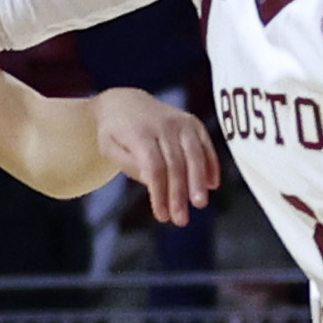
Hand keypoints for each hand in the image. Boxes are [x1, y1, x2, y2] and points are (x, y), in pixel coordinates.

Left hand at [91, 87, 219, 226]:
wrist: (124, 102)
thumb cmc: (115, 132)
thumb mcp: (110, 148)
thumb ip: (131, 166)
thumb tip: (155, 184)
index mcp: (139, 132)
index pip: (154, 167)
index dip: (160, 193)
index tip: (162, 215)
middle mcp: (163, 124)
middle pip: (175, 163)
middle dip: (180, 194)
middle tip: (182, 219)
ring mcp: (180, 122)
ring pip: (194, 153)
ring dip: (198, 181)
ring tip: (200, 203)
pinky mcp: (192, 122)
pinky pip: (205, 144)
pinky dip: (211, 163)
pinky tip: (212, 184)